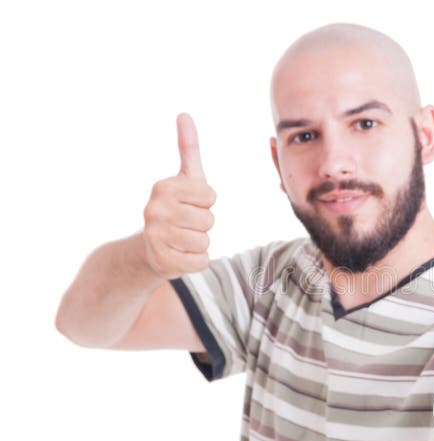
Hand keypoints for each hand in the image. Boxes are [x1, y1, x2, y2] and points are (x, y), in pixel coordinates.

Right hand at [143, 113, 216, 278]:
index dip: (206, 203)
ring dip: (199, 243)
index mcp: (163, 187)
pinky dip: (197, 261)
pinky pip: (201, 261)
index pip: (210, 197)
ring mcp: (155, 236)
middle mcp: (154, 210)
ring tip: (182, 239)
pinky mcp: (161, 261)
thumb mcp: (186, 178)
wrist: (151, 248)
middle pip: (208, 220)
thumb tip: (184, 114)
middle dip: (203, 224)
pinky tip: (181, 255)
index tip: (190, 204)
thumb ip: (188, 147)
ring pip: (205, 241)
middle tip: (185, 225)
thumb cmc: (177, 208)